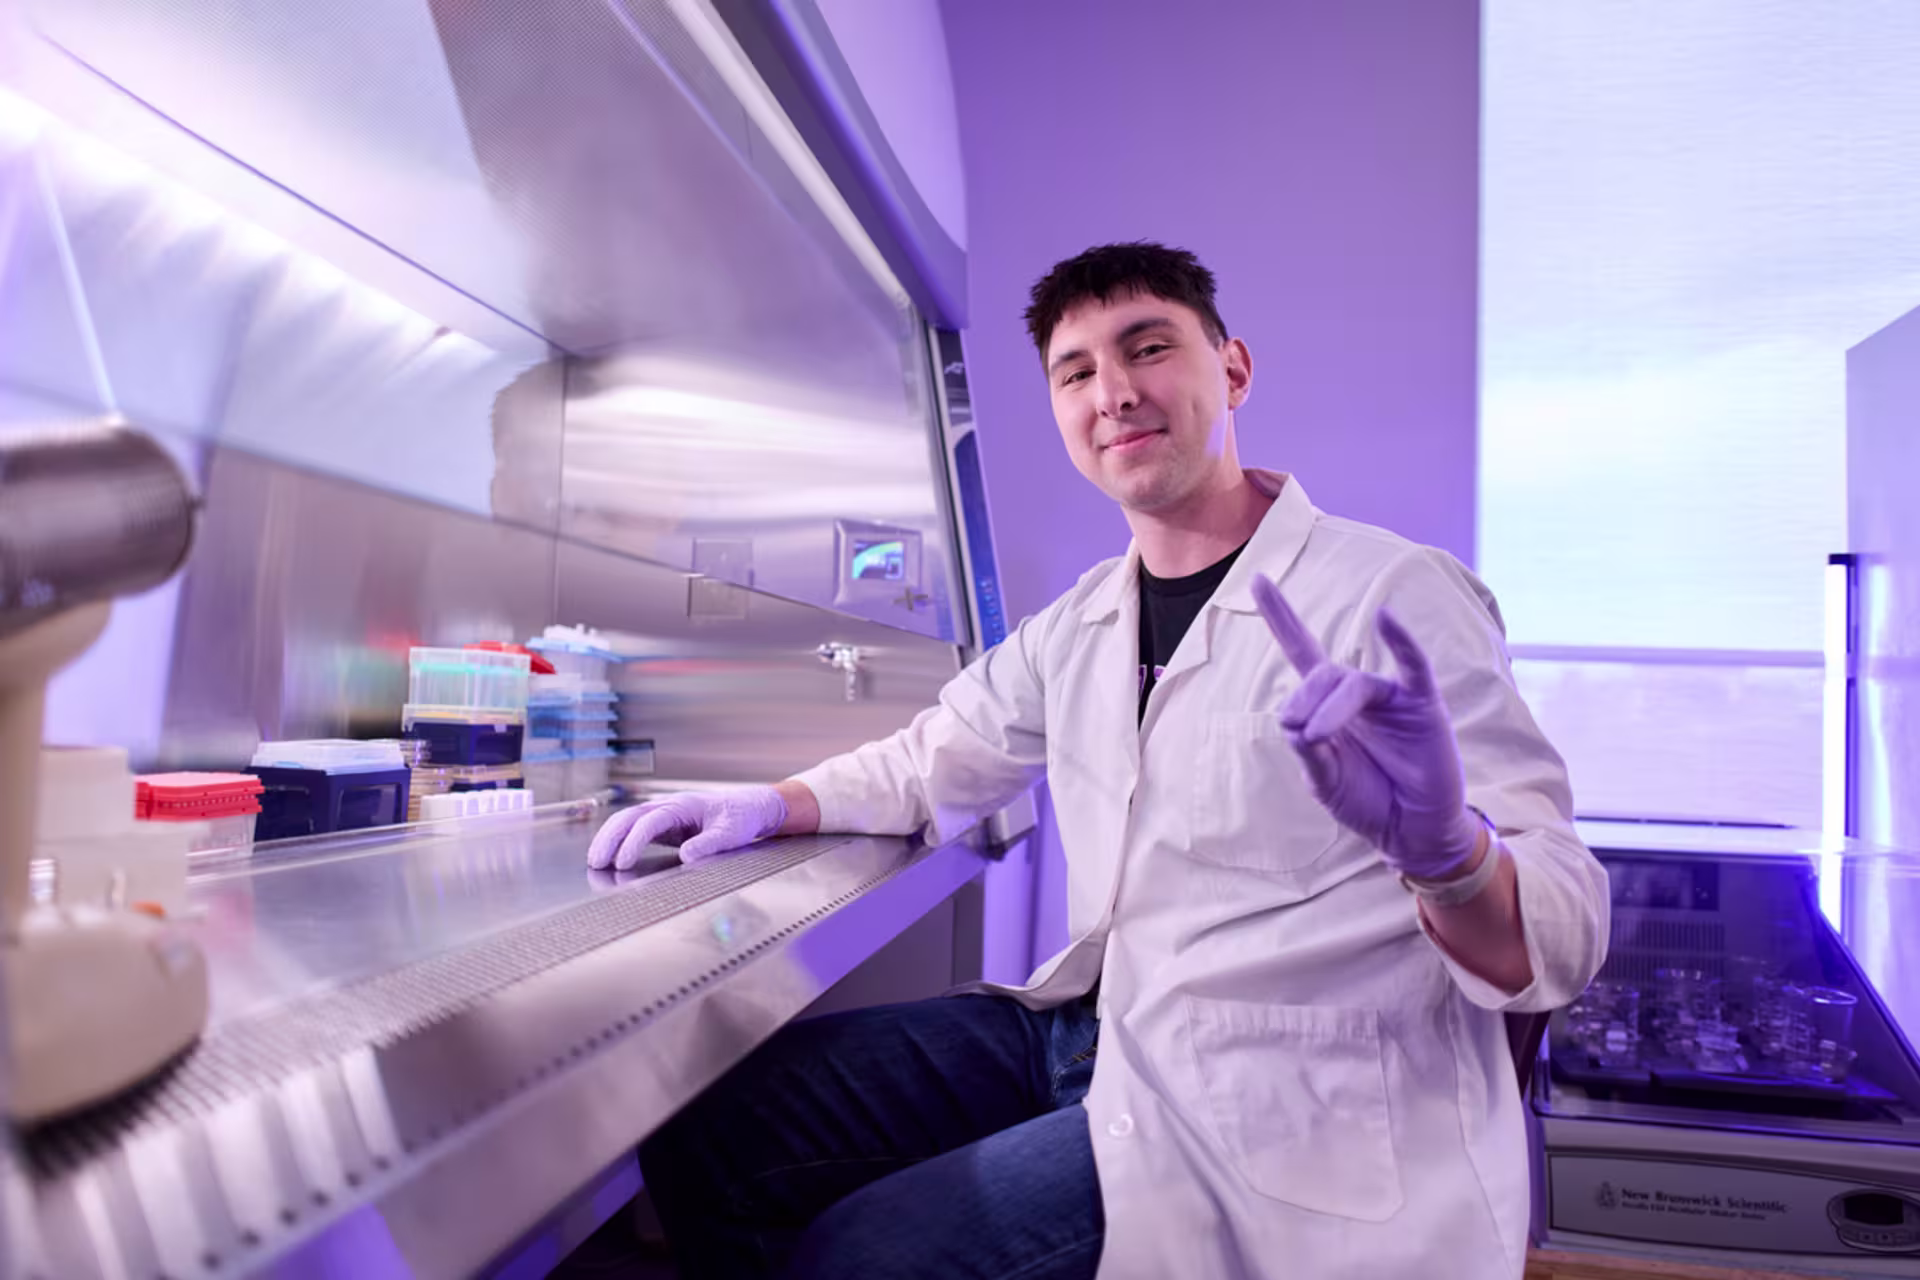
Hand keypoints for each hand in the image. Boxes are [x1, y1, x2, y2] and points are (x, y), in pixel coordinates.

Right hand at [586, 786, 788, 870]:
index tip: (623, 862)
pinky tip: (609, 855)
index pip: (650, 821)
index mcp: (683, 805)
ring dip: (609, 838)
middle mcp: (669, 806)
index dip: (634, 842)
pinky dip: (619, 840)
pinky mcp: (664, 824)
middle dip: (610, 838)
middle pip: (629, 816)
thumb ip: (709, 844)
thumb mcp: (731, 833)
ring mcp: (664, 813)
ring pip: (627, 820)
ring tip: (595, 861)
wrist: (749, 808)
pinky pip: (635, 829)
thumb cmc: (740, 817)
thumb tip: (686, 856)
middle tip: (596, 862)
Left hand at [1251, 575, 1480, 879]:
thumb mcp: (1324, 780)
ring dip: (1330, 708)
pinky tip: (1387, 619)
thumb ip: (1308, 751)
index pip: (1301, 650)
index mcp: (1328, 705)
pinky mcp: (1422, 706)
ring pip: (1353, 684)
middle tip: (1302, 735)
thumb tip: (1291, 721)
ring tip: (1316, 736)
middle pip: (1321, 675)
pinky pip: (1412, 667)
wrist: (1410, 832)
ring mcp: (1391, 696)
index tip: (1258, 579)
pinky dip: (1401, 641)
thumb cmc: (1366, 800)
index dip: (1281, 617)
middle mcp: (1358, 692)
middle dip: (1304, 702)